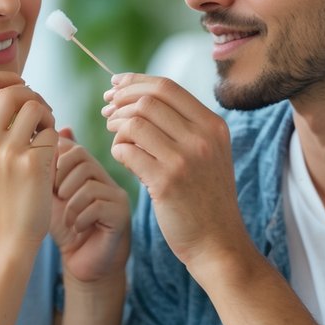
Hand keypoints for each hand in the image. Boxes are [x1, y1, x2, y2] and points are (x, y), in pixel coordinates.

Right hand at [0, 72, 56, 246]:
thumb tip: (17, 90)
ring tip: (46, 130)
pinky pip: (51, 131)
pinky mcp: (33, 164)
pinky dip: (55, 137)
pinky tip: (51, 153)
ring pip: (34, 106)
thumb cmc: (1, 195)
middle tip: (39, 110)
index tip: (13, 81)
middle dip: (30, 93)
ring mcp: (7, 154)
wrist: (9, 236)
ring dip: (46, 113)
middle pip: (9, 92)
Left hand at [49, 128, 129, 284]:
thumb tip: (50, 136)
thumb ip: (49, 170)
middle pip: (82, 161)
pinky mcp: (121, 214)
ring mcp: (117, 196)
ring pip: (88, 185)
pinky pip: (96, 206)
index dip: (55, 164)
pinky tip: (77, 228)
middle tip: (59, 201)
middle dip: (61, 181)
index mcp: (90, 171)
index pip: (74, 149)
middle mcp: (107, 179)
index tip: (50, 187)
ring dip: (70, 205)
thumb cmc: (66, 229)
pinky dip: (79, 218)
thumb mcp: (51, 196)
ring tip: (68, 220)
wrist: (82, 264)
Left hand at [102, 74, 249, 272]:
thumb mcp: (208, 155)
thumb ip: (184, 127)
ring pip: (135, 122)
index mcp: (213, 126)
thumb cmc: (204, 198)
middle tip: (107, 112)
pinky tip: (120, 156)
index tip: (116, 85)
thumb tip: (140, 97)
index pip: (166, 87)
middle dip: (120, 102)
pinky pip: (127, 150)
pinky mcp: (166, 182)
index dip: (135, 81)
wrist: (217, 243)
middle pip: (148, 100)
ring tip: (114, 136)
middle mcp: (202, 138)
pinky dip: (117, 149)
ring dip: (116, 126)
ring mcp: (185, 160)